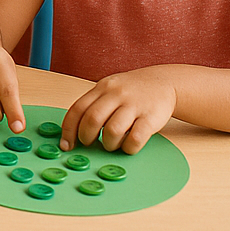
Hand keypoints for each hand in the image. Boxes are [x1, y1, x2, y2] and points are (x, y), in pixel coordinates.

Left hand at [61, 69, 176, 154]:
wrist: (164, 82)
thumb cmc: (131, 91)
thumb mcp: (109, 90)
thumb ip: (93, 105)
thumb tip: (73, 131)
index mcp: (102, 88)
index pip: (77, 109)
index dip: (68, 130)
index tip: (65, 145)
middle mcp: (116, 94)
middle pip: (92, 119)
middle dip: (86, 137)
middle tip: (90, 144)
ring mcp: (134, 105)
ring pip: (112, 130)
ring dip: (108, 144)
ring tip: (112, 144)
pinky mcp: (150, 118)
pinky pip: (135, 138)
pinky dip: (128, 147)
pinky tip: (128, 145)